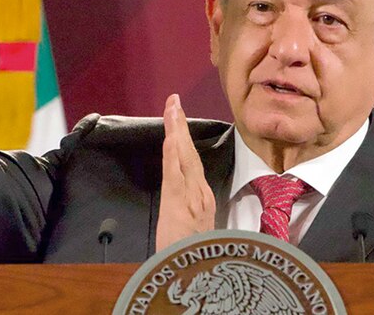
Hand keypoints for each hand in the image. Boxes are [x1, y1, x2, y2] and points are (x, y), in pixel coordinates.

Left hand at [155, 94, 215, 251]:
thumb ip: (191, 212)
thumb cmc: (192, 256)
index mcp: (202, 197)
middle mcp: (200, 193)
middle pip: (189, 152)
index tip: (176, 114)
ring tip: (172, 108)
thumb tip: (186, 201)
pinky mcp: (180, 205)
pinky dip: (174, 153)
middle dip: (180, 124)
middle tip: (173, 100)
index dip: (184, 136)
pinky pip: (176, 174)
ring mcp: (191, 198)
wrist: (195, 273)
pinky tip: (172, 137)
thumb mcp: (194, 231)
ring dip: (177, 130)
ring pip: (183, 158)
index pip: (191, 159)